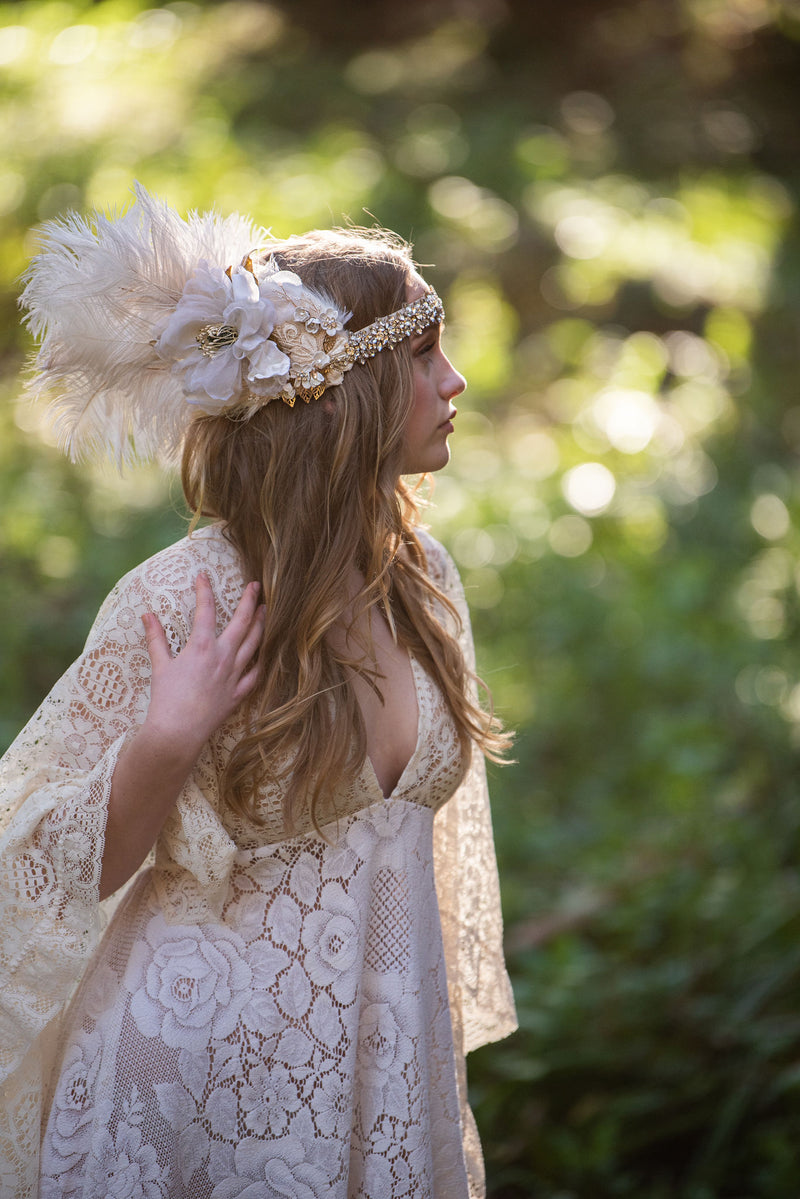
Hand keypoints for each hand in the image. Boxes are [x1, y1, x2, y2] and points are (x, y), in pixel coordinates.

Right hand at [141, 572, 264, 758]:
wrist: (178, 732)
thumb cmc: (166, 699)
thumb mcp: (159, 665)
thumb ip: (156, 638)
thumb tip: (147, 615)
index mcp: (202, 646)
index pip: (206, 610)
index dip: (205, 590)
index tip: (204, 576)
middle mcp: (223, 656)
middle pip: (242, 621)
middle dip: (250, 600)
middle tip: (256, 585)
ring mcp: (234, 674)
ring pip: (254, 643)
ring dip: (261, 624)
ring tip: (266, 610)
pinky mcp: (238, 693)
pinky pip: (256, 673)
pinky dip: (261, 660)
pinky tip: (263, 652)